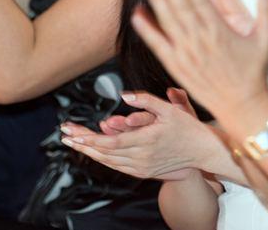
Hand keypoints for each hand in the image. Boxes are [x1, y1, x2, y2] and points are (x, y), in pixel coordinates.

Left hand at [61, 88, 218, 180]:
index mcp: (147, 140)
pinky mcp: (144, 172)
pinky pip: (118, 167)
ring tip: (73, 143)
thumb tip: (124, 95)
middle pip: (105, 153)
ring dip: (89, 152)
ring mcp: (143, 167)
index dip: (90, 138)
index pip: (111, 142)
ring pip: (109, 161)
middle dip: (83, 144)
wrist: (202, 152)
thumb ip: (146, 100)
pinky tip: (93, 152)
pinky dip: (103, 159)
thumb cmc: (188, 127)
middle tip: (65, 136)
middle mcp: (142, 157)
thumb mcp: (170, 109)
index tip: (73, 133)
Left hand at [132, 0, 267, 120]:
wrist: (242, 107)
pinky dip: (147, 30)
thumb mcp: (267, 40)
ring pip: (168, 22)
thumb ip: (267, 11)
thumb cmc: (255, 73)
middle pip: (181, 6)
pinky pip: (158, 46)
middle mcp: (201, 41)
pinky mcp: (177, 67)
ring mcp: (187, 54)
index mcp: (221, 31)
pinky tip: (137, 15)